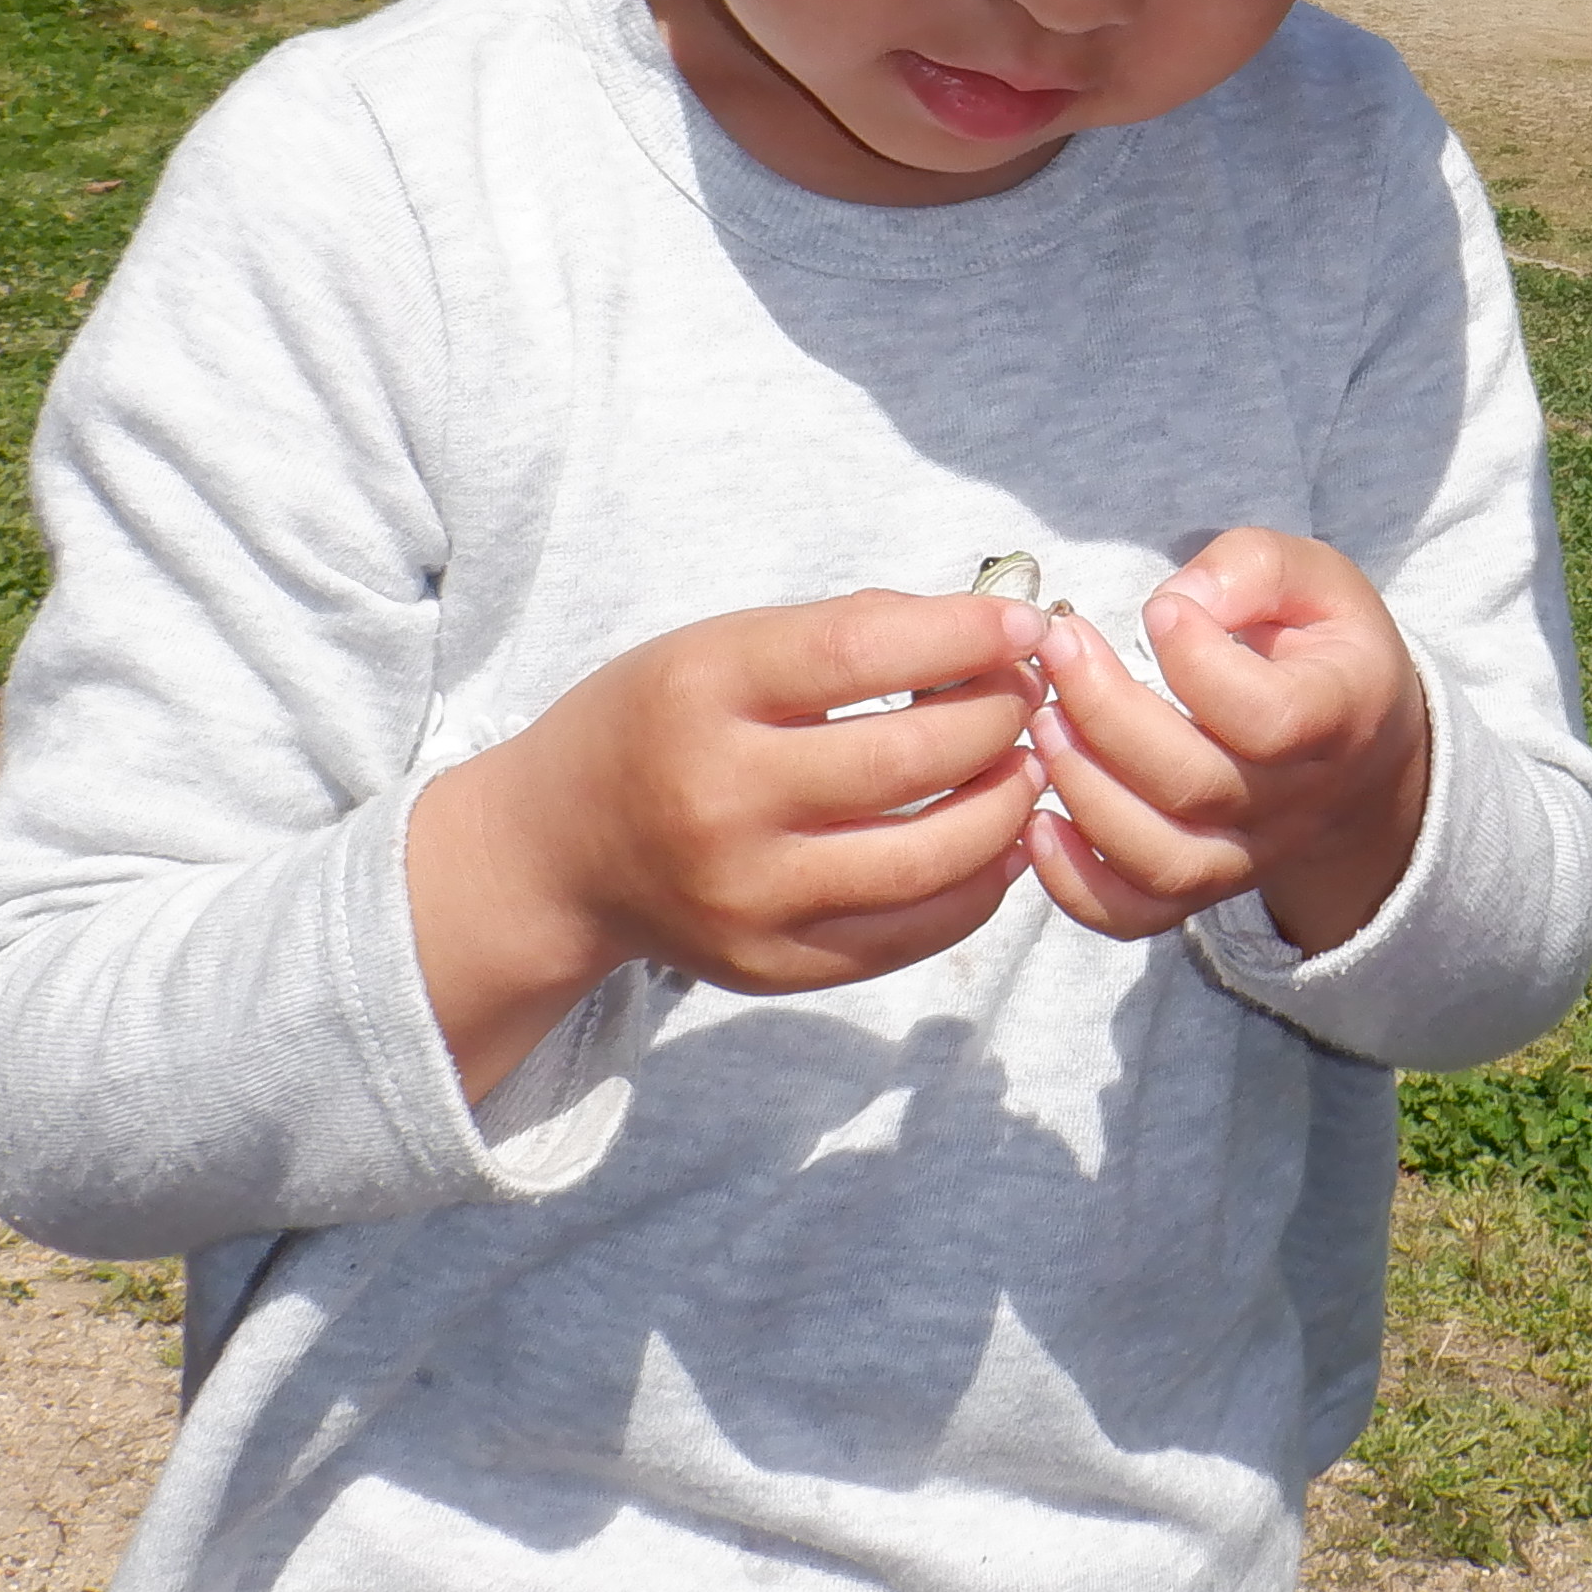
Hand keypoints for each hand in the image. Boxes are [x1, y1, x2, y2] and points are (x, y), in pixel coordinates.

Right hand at [406, 588, 1048, 1101]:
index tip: (1027, 626)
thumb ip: (847, 632)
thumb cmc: (660, 722)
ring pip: (928, 859)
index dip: (963, 635)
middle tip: (1031, 696)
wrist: (560, 852)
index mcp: (701, 693)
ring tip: (1025, 766)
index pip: (861, 652)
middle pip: (910, 760)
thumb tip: (992, 627)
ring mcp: (745, 897)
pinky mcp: (770, 965)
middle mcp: (720, 800)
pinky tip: (998, 842)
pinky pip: (910, 934)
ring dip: (1007, 806)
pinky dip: (978, 885)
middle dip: (1001, 718)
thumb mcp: (720, 647)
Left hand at [1018, 528, 1430, 955]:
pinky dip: (1077, 886)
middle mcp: (1300, 799)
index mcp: (1340, 715)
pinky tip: (1038, 825)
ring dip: (1085, 791)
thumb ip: (1254, 568)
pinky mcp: (1205, 884)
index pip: (1268, 717)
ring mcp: (1252, 854)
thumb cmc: (1321, 647)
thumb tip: (1178, 602)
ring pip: (1163, 859)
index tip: (1158, 608)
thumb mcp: (1317, 580)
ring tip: (1042, 722)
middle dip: (1107, 715)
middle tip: (1060, 649)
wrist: (1359, 751)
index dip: (1198, 663)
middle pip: (1197, 786)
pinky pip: (1139, 915)